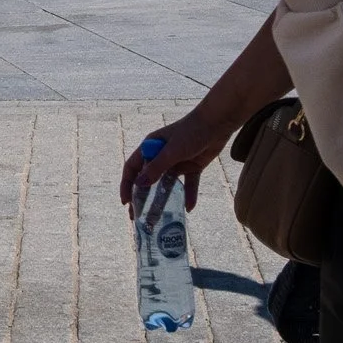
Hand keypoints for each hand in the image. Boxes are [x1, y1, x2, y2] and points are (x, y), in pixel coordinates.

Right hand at [119, 107, 235, 213]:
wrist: (217, 122)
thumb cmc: (191, 131)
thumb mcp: (172, 151)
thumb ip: (156, 168)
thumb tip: (138, 185)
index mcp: (151, 147)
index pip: (133, 168)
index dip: (127, 184)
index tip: (125, 202)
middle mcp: (161, 155)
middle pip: (148, 179)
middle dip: (142, 198)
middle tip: (138, 217)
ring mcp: (177, 162)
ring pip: (167, 185)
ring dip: (163, 201)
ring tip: (158, 219)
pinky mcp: (193, 166)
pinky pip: (189, 184)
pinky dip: (189, 195)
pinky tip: (189, 208)